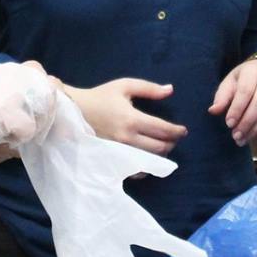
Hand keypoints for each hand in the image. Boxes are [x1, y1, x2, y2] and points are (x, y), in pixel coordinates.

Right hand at [0, 61, 55, 166]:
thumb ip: (22, 98)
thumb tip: (51, 115)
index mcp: (15, 71)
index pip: (48, 80)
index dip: (48, 99)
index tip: (37, 114)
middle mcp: (19, 76)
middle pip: (52, 96)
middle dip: (46, 114)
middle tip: (25, 127)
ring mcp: (17, 93)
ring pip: (45, 114)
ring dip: (33, 128)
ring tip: (10, 131)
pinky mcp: (11, 112)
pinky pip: (30, 131)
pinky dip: (19, 139)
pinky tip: (3, 137)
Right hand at [64, 78, 187, 155]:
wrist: (74, 112)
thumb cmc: (100, 97)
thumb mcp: (124, 86)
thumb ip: (149, 89)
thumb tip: (170, 90)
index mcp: (132, 119)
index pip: (163, 130)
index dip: (177, 131)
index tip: (183, 131)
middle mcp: (128, 138)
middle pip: (160, 148)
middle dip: (172, 143)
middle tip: (174, 138)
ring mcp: (120, 151)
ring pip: (150, 160)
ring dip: (161, 155)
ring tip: (163, 146)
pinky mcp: (113, 159)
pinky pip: (135, 169)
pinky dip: (145, 166)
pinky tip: (148, 158)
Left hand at [210, 59, 256, 145]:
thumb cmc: (244, 78)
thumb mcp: (231, 82)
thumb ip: (222, 96)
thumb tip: (213, 111)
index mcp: (253, 72)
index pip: (246, 91)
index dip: (237, 109)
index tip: (229, 123)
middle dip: (246, 123)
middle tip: (236, 136)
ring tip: (243, 140)